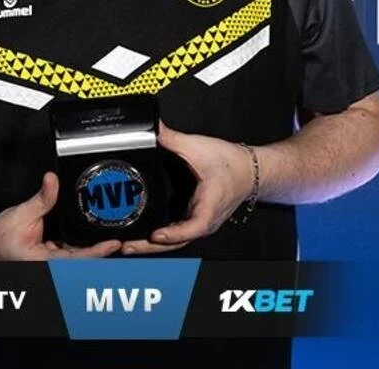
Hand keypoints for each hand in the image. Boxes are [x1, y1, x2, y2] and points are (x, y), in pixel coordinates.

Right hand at [0, 171, 121, 259]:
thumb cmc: (0, 236)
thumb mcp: (22, 213)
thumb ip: (42, 199)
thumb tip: (52, 180)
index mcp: (43, 262)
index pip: (76, 258)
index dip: (97, 252)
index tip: (113, 244)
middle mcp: (51, 266)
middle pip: (83, 259)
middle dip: (101, 250)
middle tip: (123, 238)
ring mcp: (53, 262)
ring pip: (79, 256)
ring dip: (93, 248)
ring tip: (112, 235)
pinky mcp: (54, 255)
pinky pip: (72, 251)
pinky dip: (83, 244)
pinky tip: (95, 235)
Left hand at [121, 122, 254, 255]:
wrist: (250, 170)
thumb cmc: (232, 164)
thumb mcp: (199, 147)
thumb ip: (173, 139)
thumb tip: (154, 131)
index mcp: (209, 206)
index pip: (193, 227)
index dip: (173, 234)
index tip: (155, 235)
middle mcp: (205, 221)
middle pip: (178, 242)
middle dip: (151, 247)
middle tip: (128, 246)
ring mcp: (201, 224)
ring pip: (177, 242)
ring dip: (153, 247)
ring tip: (130, 245)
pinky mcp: (197, 221)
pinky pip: (178, 235)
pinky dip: (162, 239)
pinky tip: (145, 237)